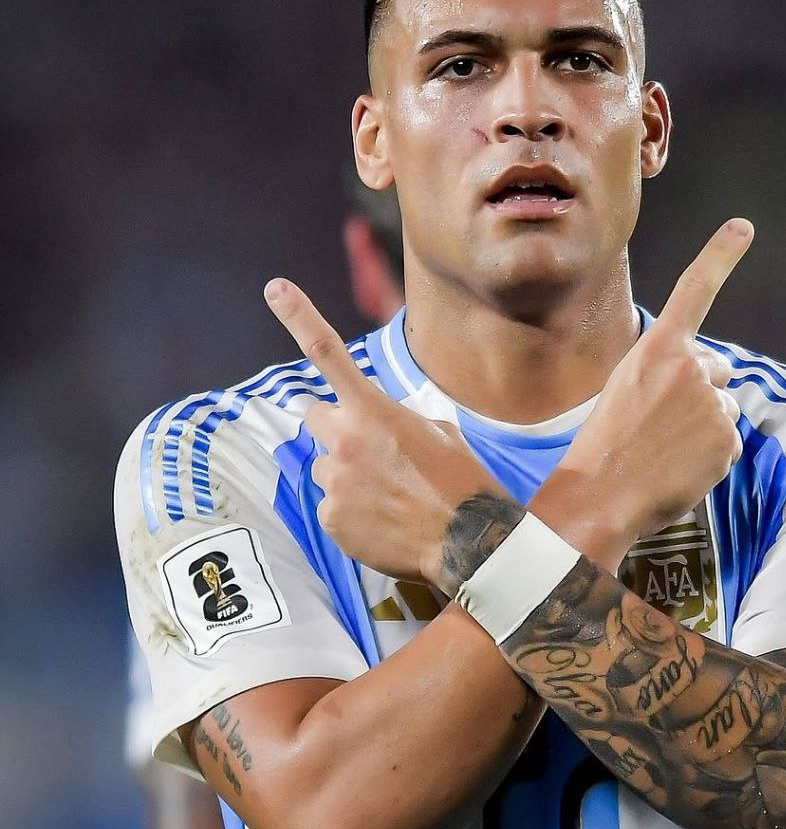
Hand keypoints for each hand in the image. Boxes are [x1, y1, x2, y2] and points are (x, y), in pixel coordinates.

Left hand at [264, 279, 502, 584]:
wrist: (468, 540)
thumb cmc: (461, 482)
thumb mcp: (438, 432)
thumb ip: (394, 420)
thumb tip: (378, 428)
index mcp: (373, 410)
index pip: (327, 353)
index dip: (298, 316)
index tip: (274, 288)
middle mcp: (345, 440)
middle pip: (317, 419)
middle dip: (336, 428)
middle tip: (371, 452)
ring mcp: (334, 480)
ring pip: (327, 469)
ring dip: (349, 476)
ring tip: (390, 497)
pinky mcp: (331, 518)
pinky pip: (333, 507)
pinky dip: (353, 514)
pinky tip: (385, 522)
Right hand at [533, 219, 751, 561]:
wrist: (600, 494)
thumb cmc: (606, 445)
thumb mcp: (626, 390)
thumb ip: (667, 374)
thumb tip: (710, 382)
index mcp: (657, 349)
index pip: (693, 292)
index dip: (720, 256)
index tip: (743, 227)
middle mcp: (690, 367)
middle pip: (717, 369)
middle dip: (701, 392)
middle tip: (660, 425)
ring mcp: (711, 402)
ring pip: (722, 408)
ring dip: (704, 427)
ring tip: (665, 450)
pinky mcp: (726, 437)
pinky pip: (728, 442)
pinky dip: (711, 458)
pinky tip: (679, 468)